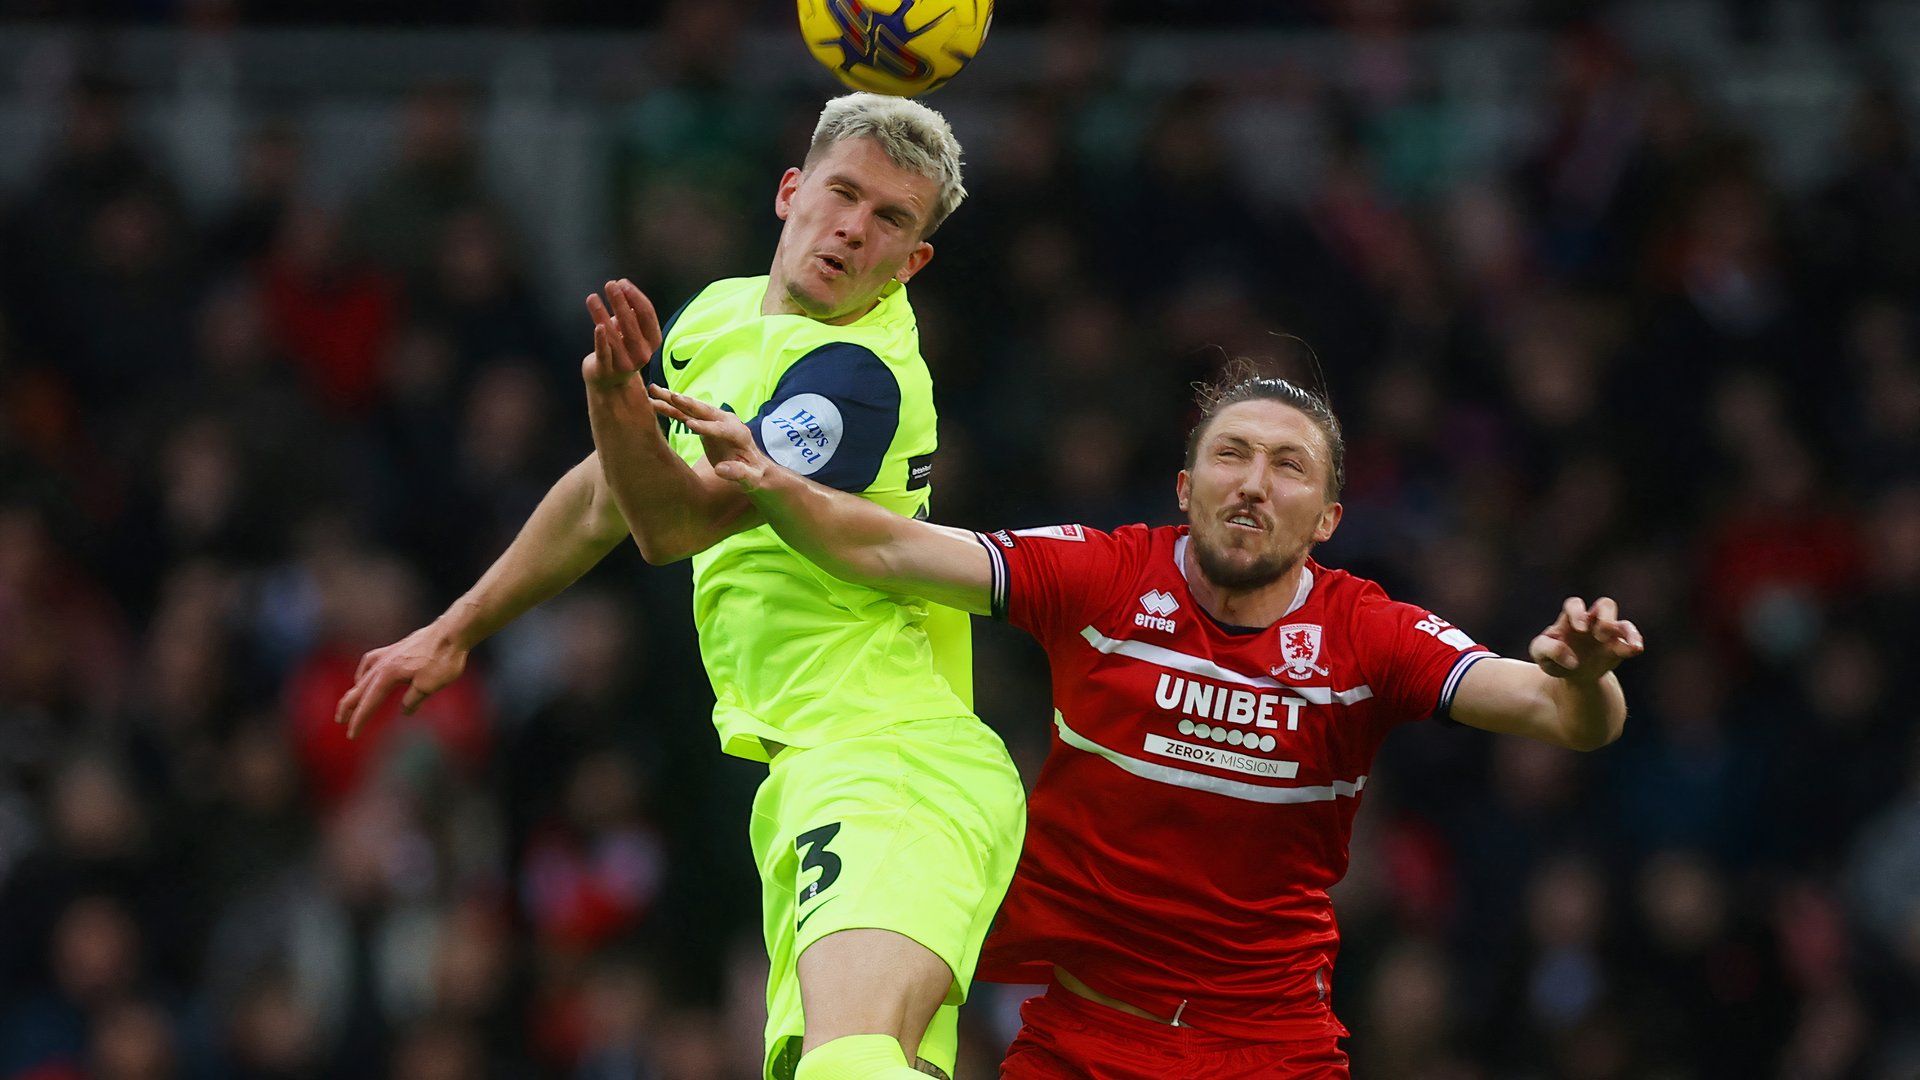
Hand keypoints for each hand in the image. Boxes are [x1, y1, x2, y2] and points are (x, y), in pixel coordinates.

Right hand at [333, 622, 469, 738]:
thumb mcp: (429, 686)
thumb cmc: (442, 659)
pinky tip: (367, 674)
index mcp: (387, 676)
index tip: (351, 734)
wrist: (452, 632)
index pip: (369, 703)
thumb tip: (405, 710)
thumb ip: (413, 700)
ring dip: (355, 690)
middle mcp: (383, 664)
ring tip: (350, 701)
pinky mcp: (396, 648)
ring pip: (364, 675)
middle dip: (349, 707)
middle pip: (359, 689)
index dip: (359, 720)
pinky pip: (372, 661)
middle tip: (340, 721)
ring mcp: (388, 654)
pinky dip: (365, 671)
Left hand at [582, 278, 661, 391]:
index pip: (647, 314)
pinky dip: (601, 340)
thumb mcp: (629, 329)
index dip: (635, 296)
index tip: (622, 283)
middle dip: (620, 301)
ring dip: (602, 313)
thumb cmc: (620, 348)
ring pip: (614, 335)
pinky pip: (604, 353)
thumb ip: (628, 311)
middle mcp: (643, 354)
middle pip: (631, 322)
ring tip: (592, 297)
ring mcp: (626, 364)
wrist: (609, 380)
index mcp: (652, 341)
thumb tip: (620, 287)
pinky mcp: (607, 370)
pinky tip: (598, 326)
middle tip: (610, 284)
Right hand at [647, 386, 770, 489]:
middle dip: (688, 404)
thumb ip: (740, 473)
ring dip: (673, 399)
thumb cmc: (754, 474)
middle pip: (705, 411)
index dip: (707, 427)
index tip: (690, 425)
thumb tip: (721, 470)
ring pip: (691, 408)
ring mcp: (714, 420)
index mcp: (739, 434)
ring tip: (653, 391)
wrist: (753, 465)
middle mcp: (726, 421)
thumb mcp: (752, 478)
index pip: (722, 429)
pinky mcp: (703, 423)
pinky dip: (670, 408)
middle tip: (672, 396)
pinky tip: (654, 402)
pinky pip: (684, 414)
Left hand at [1528, 596, 1644, 681]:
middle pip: (1606, 605)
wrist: (1570, 674)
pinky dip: (1635, 642)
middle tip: (1600, 636)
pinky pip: (1631, 640)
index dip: (1578, 613)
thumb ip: (1548, 649)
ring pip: (1624, 623)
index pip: (1575, 604)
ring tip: (1628, 646)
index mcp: (1570, 618)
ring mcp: (1608, 633)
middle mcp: (1592, 621)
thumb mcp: (1540, 654)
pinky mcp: (1618, 646)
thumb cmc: (1553, 658)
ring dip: (1627, 632)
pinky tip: (1636, 649)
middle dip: (1606, 618)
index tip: (1580, 629)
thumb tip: (1572, 659)